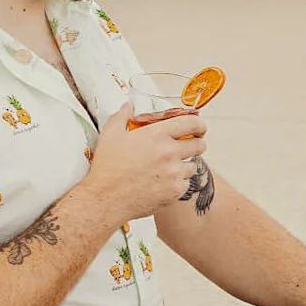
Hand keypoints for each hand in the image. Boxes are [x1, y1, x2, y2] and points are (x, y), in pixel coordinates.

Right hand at [82, 98, 209, 225]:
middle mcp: (169, 152)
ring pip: (193, 166)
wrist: (106, 199)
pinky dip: (178, 182)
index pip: (192, 123)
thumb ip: (121, 117)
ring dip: (185, 165)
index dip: (199, 124)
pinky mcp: (175, 191)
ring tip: (170, 167)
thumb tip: (128, 106)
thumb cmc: (107, 168)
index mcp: (156, 135)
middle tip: (189, 147)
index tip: (199, 128)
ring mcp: (174, 173)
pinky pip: (186, 184)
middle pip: (200, 145)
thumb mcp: (110, 135)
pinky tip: (163, 182)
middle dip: (197, 144)